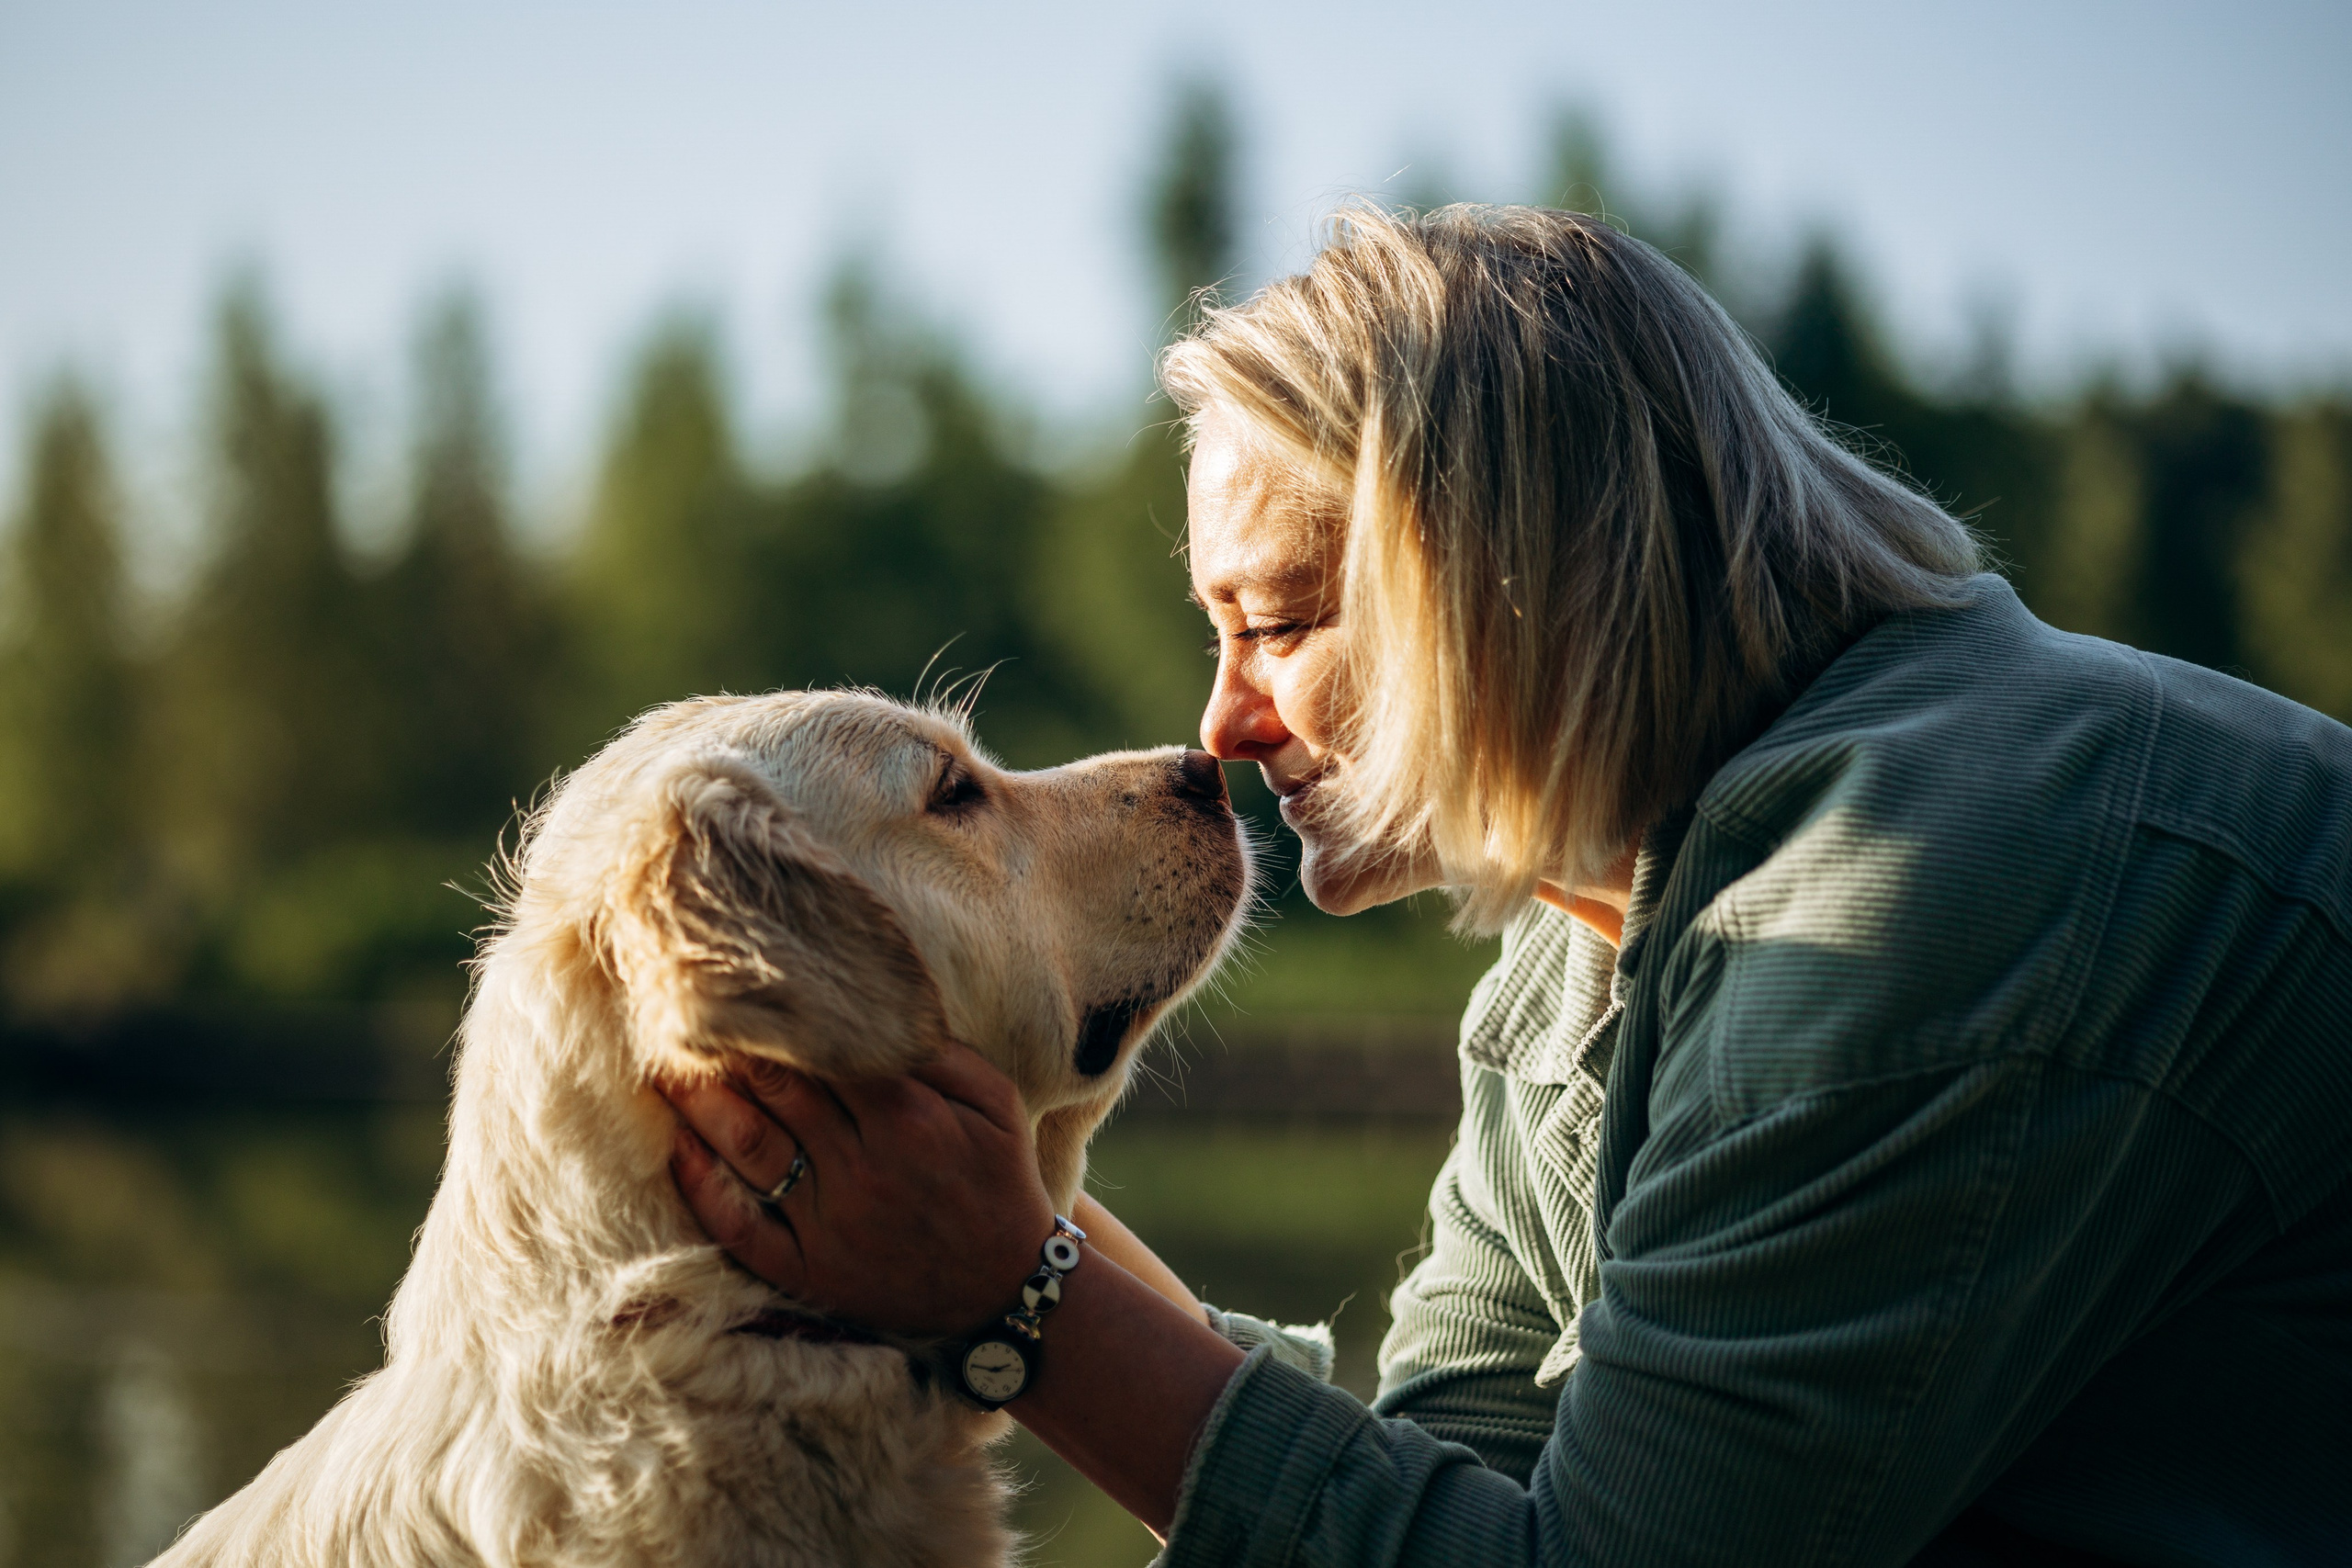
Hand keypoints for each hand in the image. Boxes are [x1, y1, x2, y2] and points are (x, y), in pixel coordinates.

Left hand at [664, 1042, 1054, 1338]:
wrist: (1005, 1289)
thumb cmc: (1000, 1183)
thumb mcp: (998, 1106)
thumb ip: (945, 1054)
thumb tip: (883, 1012)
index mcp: (908, 1117)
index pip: (825, 1050)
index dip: (781, 1017)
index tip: (744, 987)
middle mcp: (862, 1166)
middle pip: (778, 1090)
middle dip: (729, 1049)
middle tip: (685, 1011)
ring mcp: (830, 1223)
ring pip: (750, 1147)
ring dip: (703, 1104)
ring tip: (668, 1067)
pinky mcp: (810, 1270)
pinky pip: (741, 1226)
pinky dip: (703, 1187)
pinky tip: (679, 1149)